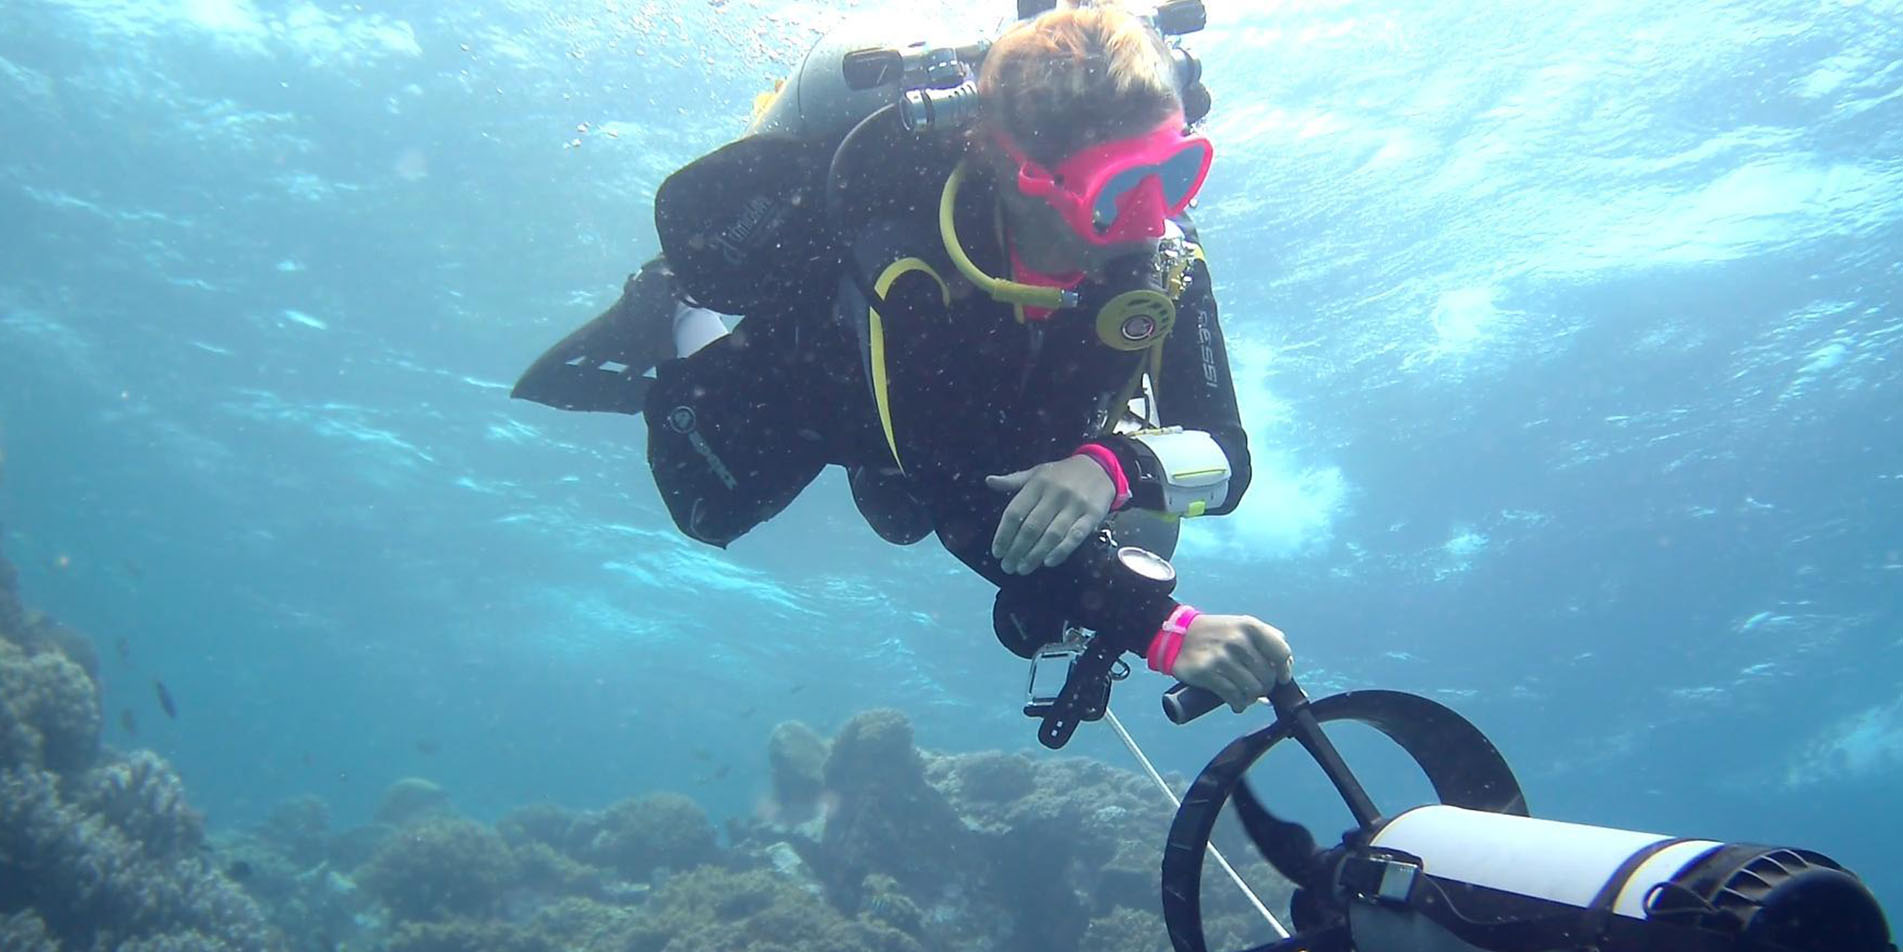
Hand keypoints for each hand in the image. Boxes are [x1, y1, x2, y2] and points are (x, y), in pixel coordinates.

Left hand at [986, 455, 1116, 573]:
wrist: (1100, 468)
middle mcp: (1054, 494)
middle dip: (1017, 550)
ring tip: (1023, 569)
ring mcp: (1074, 505)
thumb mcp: (1037, 473)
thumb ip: (1014, 481)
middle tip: (1008, 566)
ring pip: (1051, 535)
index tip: (997, 552)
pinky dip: (1061, 551)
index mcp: (1037, 484)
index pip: (1015, 512)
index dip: (1004, 534)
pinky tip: (1048, 562)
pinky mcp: (1092, 515)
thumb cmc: (1062, 474)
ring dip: (1035, 555)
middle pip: (1031, 527)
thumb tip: (989, 481)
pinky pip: (1075, 536)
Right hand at [1171, 614, 1293, 712]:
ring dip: (1250, 697)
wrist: (1178, 635)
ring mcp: (1222, 657)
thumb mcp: (1241, 625)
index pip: (1282, 653)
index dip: (1284, 670)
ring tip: (1244, 695)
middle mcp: (1238, 640)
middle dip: (1263, 687)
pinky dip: (1238, 704)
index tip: (1280, 678)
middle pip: (1267, 677)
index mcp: (1250, 627)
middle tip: (1254, 687)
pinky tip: (1235, 702)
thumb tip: (1285, 668)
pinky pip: (1234, 697)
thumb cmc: (1215, 634)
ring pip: (1252, 690)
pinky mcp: (1208, 673)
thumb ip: (1266, 639)